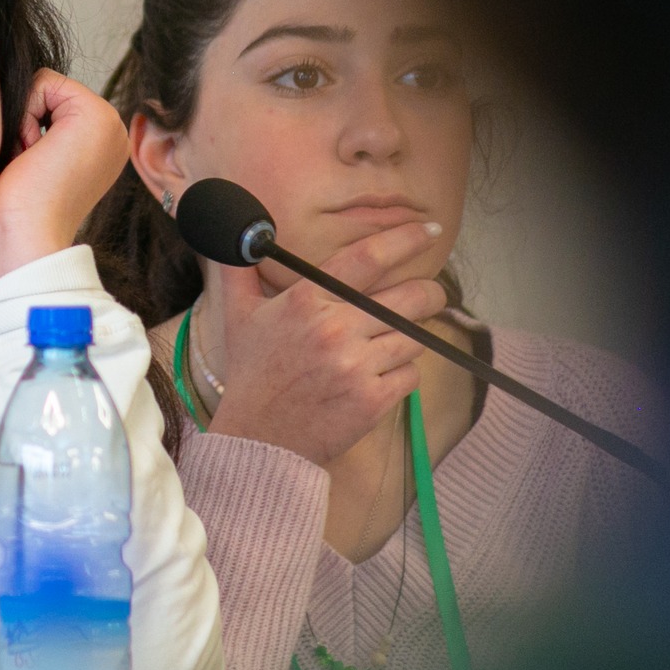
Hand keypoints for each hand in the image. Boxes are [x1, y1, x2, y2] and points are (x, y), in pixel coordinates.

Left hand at [0, 70, 129, 281]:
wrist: (27, 239)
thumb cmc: (19, 210)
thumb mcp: (34, 159)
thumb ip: (41, 127)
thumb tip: (17, 95)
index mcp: (102, 145)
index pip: (51, 103)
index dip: (27, 126)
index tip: (29, 166)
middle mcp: (115, 132)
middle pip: (48, 92)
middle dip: (27, 122)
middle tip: (29, 164)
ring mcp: (111, 124)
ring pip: (44, 88)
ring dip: (24, 122)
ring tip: (30, 161)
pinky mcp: (96, 116)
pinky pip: (42, 83)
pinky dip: (24, 115)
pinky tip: (31, 153)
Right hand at [199, 221, 448, 463]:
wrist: (258, 438)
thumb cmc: (252, 374)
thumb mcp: (238, 316)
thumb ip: (239, 271)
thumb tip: (242, 236)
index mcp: (306, 302)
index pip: (366, 258)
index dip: (404, 240)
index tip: (429, 230)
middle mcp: (335, 329)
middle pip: (411, 297)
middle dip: (431, 293)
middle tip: (431, 294)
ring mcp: (356, 366)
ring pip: (415, 338)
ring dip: (410, 337)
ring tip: (393, 341)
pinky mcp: (372, 400)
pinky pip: (411, 375)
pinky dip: (402, 374)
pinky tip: (380, 375)